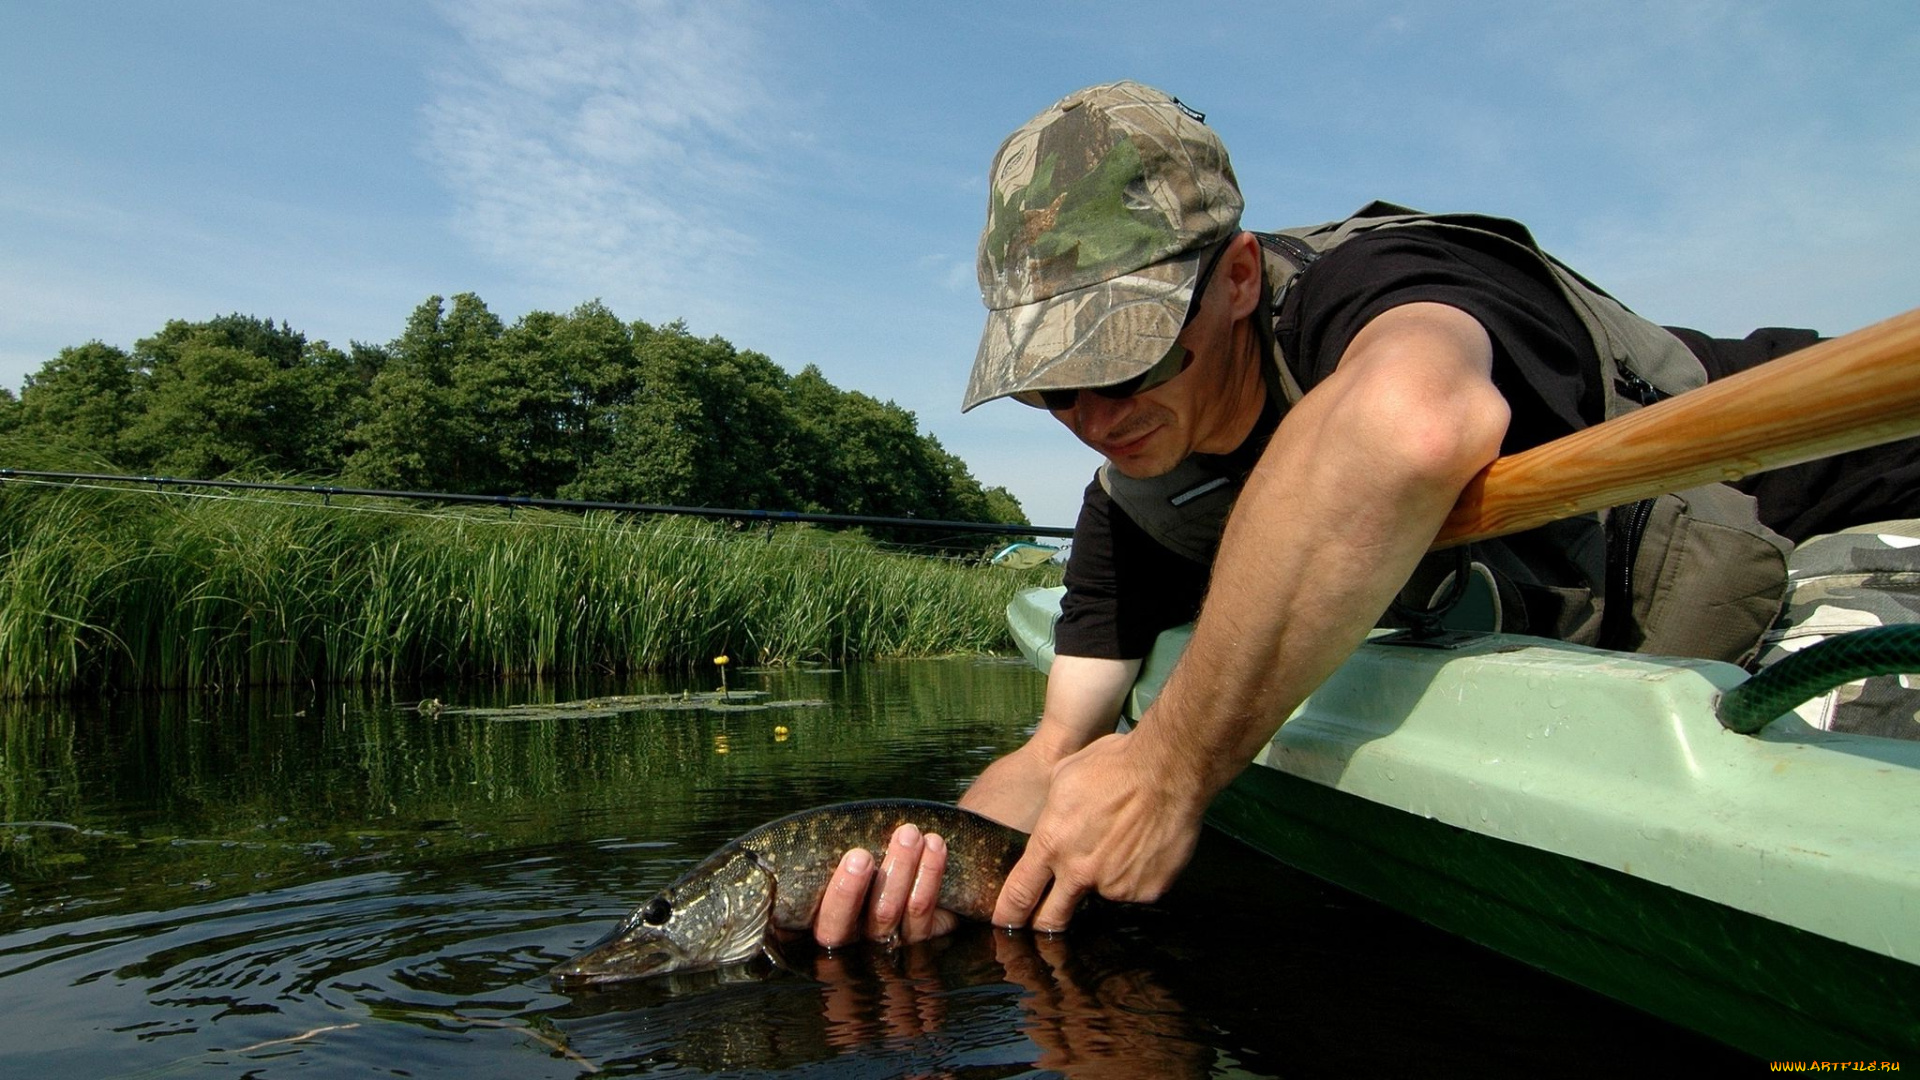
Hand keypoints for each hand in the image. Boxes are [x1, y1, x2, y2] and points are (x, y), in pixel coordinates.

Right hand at [812, 822, 959, 948]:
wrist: (908, 861)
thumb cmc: (858, 856)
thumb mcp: (828, 860)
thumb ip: (811, 860)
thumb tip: (778, 846)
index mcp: (820, 926)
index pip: (815, 923)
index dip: (838, 895)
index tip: (854, 856)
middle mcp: (852, 944)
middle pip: (847, 927)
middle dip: (854, 890)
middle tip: (863, 854)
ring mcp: (888, 943)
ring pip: (891, 915)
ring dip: (902, 871)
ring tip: (909, 834)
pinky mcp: (921, 937)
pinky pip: (924, 912)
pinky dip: (930, 875)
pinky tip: (935, 845)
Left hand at [990, 731, 1206, 931]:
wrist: (1168, 770)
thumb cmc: (1115, 764)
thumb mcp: (1063, 776)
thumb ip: (1051, 812)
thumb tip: (1049, 823)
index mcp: (1052, 844)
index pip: (1019, 893)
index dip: (1008, 914)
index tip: (1005, 921)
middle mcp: (1079, 872)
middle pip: (1052, 918)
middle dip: (1044, 922)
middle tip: (1044, 918)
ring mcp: (1115, 886)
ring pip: (1101, 894)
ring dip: (1104, 879)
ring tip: (1121, 842)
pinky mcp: (1146, 891)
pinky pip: (1135, 889)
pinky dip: (1136, 875)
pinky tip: (1143, 846)